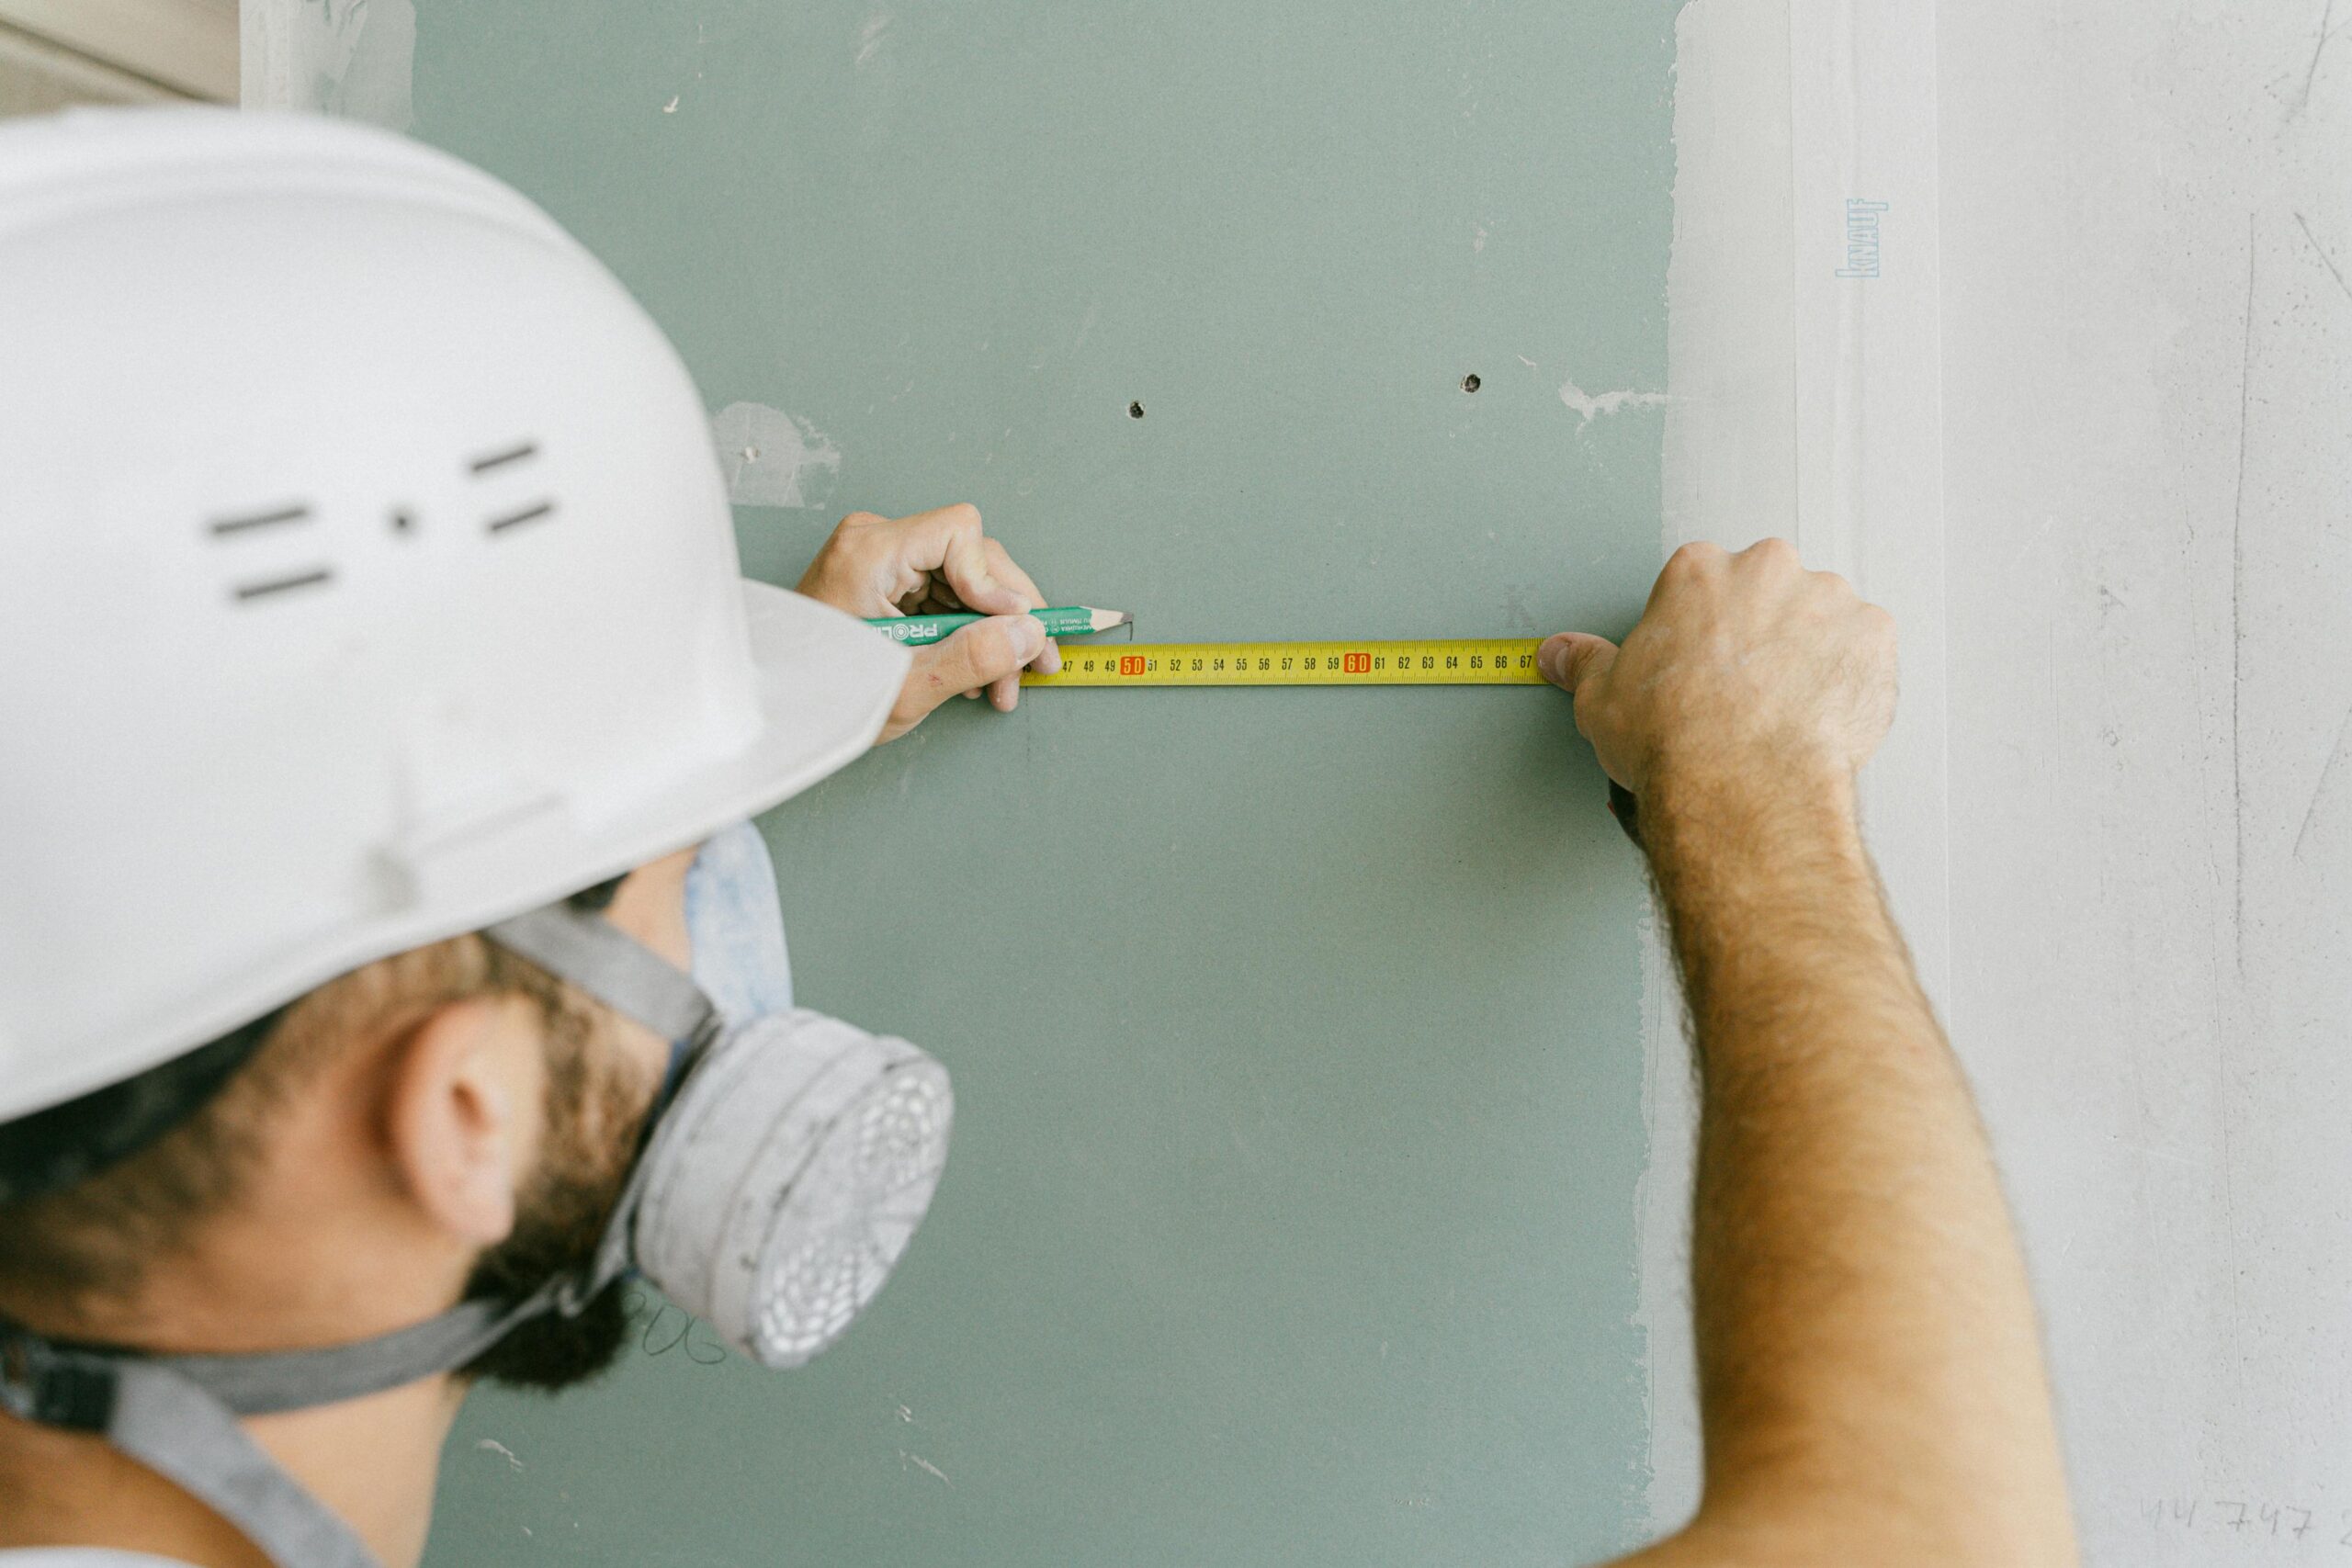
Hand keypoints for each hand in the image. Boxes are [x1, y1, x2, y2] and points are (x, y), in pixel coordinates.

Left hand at [795, 503, 1062, 742]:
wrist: (778, 709)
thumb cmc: (823, 695)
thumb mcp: (906, 685)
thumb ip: (972, 657)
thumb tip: (1027, 635)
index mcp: (869, 554)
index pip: (960, 532)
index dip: (995, 580)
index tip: (1012, 629)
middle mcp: (876, 544)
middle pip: (972, 556)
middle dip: (1008, 615)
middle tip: (1034, 661)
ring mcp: (882, 561)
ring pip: (967, 580)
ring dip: (994, 632)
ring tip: (1003, 684)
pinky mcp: (888, 582)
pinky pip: (947, 594)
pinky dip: (969, 632)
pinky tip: (978, 671)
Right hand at [1538, 538, 1896, 812]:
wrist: (1742, 785)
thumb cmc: (1677, 739)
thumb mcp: (1602, 699)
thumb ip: (1585, 664)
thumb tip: (1563, 655)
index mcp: (1699, 572)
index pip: (1704, 582)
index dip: (1701, 629)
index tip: (1700, 663)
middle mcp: (1767, 570)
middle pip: (1768, 589)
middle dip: (1761, 631)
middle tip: (1743, 689)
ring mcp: (1827, 599)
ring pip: (1822, 616)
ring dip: (1810, 651)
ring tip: (1784, 707)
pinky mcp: (1873, 637)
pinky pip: (1867, 650)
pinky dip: (1851, 678)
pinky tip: (1820, 715)